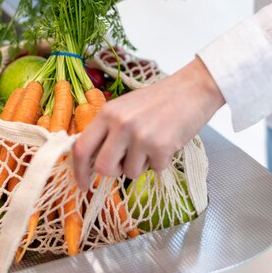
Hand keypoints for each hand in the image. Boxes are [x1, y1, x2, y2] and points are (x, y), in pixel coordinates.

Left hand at [73, 57, 224, 189]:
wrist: (193, 89)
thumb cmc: (159, 100)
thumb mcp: (125, 108)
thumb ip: (108, 130)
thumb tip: (94, 161)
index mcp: (107, 113)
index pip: (81, 147)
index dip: (79, 170)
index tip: (83, 183)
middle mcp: (120, 124)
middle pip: (103, 167)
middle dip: (114, 171)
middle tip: (126, 163)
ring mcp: (140, 136)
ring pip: (129, 172)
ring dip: (141, 165)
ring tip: (152, 144)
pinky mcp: (161, 147)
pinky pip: (154, 169)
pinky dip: (160, 162)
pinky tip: (167, 143)